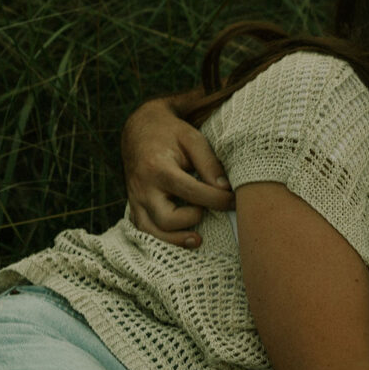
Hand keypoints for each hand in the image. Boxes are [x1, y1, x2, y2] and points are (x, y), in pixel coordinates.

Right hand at [121, 96, 233, 246]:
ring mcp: (135, 200)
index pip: (191, 192)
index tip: (234, 201)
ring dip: (176, 239)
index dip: (217, 200)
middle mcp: (143, 188)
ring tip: (198, 238)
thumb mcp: (192, 140)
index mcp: (158, 168)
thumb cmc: (171, 134)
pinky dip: (162, 238)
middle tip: (208, 211)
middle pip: (167, 219)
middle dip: (192, 220)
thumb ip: (209, 164)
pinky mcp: (134, 207)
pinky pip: (144, 231)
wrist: (139, 130)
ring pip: (152, 232)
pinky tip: (181, 237)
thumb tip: (226, 190)